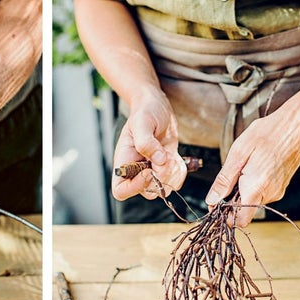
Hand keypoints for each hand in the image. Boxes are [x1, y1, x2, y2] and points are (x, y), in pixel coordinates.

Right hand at [112, 87, 184, 201]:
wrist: (158, 107)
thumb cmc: (145, 112)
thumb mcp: (142, 122)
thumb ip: (146, 142)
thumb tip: (158, 160)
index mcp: (124, 161)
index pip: (121, 190)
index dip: (135, 187)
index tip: (148, 171)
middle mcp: (136, 170)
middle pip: (146, 192)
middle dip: (160, 178)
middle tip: (165, 158)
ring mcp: (152, 171)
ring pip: (162, 189)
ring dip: (171, 175)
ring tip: (170, 155)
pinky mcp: (165, 169)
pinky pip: (174, 182)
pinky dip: (179, 173)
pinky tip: (176, 157)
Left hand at [205, 111, 299, 228]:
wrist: (297, 127)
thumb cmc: (268, 134)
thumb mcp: (238, 153)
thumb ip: (224, 180)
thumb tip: (212, 199)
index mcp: (256, 187)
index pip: (239, 220)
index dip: (224, 215)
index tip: (215, 202)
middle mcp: (269, 195)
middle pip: (244, 211)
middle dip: (231, 200)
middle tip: (228, 178)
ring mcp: (277, 192)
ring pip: (252, 202)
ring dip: (243, 190)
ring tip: (245, 166)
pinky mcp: (281, 188)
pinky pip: (261, 193)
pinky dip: (253, 185)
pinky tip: (255, 166)